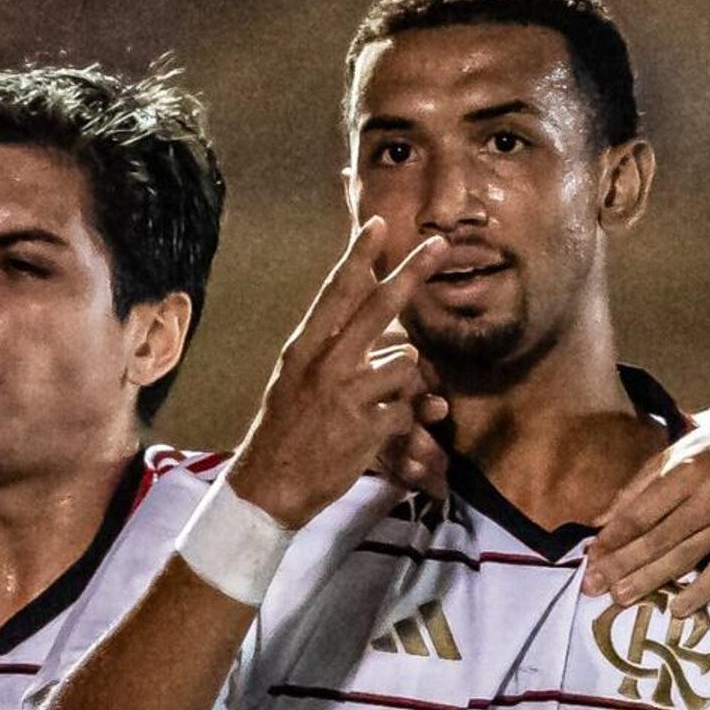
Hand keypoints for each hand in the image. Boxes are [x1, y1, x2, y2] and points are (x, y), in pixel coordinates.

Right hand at [228, 218, 450, 527]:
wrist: (271, 485)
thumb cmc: (284, 429)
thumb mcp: (293, 378)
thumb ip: (330, 349)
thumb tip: (373, 329)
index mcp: (304, 348)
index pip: (336, 293)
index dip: (359, 257)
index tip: (379, 225)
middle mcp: (327, 364)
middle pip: (380, 307)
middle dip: (412, 272)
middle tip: (438, 245)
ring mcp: (350, 395)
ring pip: (405, 362)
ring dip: (402, 381)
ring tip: (373, 403)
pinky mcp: (370, 428)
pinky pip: (408, 409)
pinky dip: (403, 419)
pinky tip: (379, 430)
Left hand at [583, 399, 709, 614]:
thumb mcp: (674, 454)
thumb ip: (637, 488)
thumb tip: (600, 522)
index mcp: (687, 470)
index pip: (642, 513)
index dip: (614, 539)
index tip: (590, 560)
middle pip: (659, 539)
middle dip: (623, 565)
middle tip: (593, 588)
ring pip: (686, 557)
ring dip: (650, 581)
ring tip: (621, 598)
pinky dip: (701, 593)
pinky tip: (678, 609)